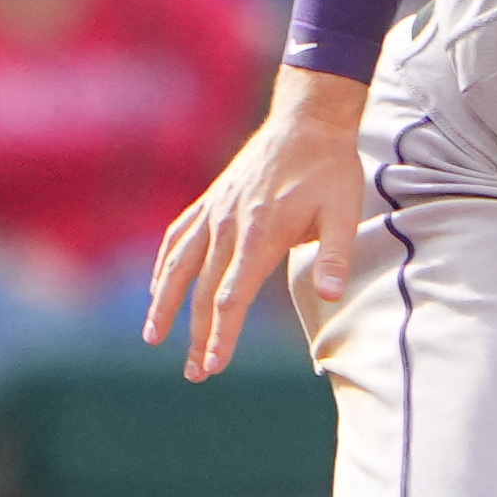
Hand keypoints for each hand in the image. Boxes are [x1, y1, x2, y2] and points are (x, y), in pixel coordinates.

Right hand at [145, 67, 368, 378]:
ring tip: (152, 338)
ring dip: (165, 304)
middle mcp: (228, 224)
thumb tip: (330, 294)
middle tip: (195, 374)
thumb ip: (335, 255)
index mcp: (260, 232)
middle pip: (205, 290)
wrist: (307, 121)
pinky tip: (159, 289)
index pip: (233, 294)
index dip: (222, 333)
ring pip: (180, 265)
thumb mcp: (344, 212)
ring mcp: (214, 211)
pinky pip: (178, 237)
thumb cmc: (330, 170)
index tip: (214, 365)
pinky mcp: (210, 202)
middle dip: (198, 335)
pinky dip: (165, 265)